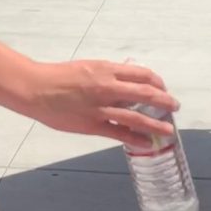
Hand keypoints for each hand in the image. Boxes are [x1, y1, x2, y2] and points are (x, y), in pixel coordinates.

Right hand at [14, 60, 178, 148]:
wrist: (37, 89)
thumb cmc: (60, 76)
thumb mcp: (88, 67)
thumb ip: (107, 74)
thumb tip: (126, 80)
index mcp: (107, 70)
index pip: (142, 74)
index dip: (157, 82)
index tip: (162, 87)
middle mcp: (107, 88)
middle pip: (146, 94)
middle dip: (164, 101)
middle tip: (173, 106)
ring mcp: (101, 108)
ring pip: (136, 117)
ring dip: (156, 124)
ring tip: (168, 130)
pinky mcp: (92, 125)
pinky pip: (119, 134)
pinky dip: (135, 139)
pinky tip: (146, 143)